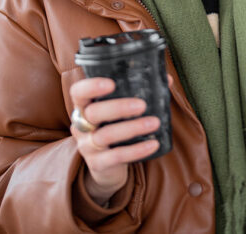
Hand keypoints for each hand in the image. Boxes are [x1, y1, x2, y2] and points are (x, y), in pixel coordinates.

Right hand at [69, 74, 172, 204]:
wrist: (107, 166)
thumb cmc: (115, 128)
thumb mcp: (121, 111)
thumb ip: (139, 93)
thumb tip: (167, 79)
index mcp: (85, 106)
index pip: (78, 92)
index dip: (91, 86)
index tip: (111, 83)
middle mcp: (81, 125)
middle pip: (92, 113)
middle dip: (118, 107)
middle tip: (142, 105)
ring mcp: (87, 146)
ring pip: (105, 135)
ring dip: (132, 128)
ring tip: (154, 123)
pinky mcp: (98, 164)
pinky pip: (116, 156)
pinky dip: (137, 150)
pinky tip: (154, 144)